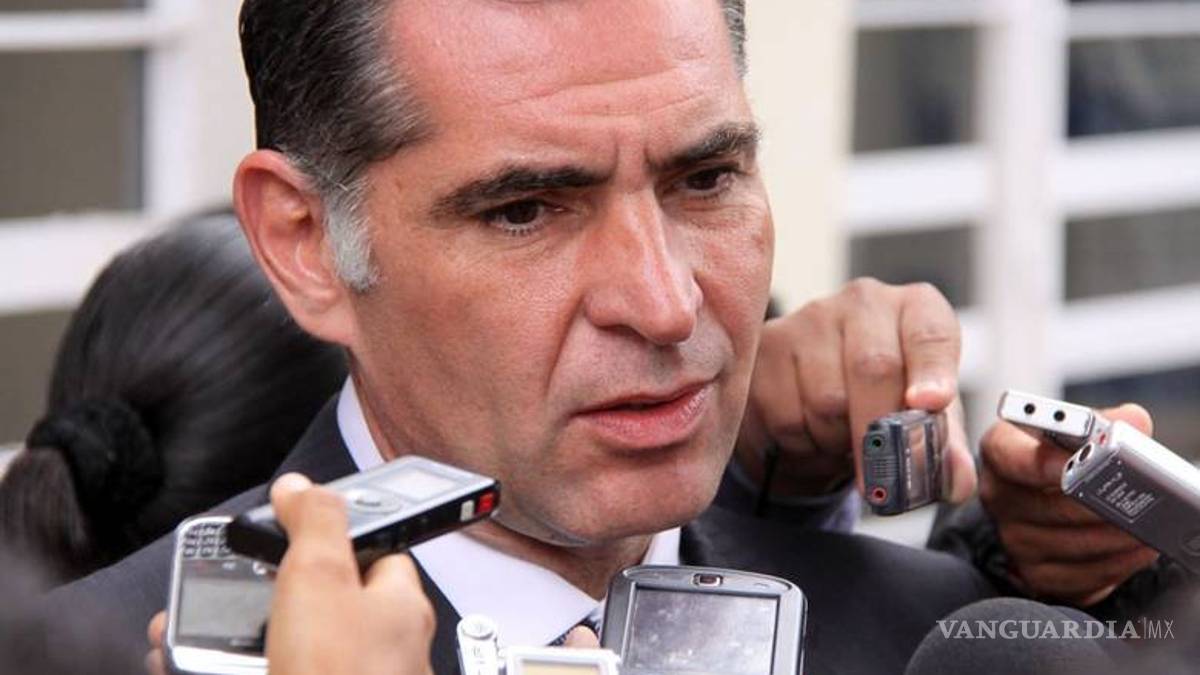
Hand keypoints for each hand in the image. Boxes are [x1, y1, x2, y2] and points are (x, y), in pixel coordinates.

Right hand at [144, 473, 435, 674]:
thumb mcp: (321, 577)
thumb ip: (313, 523)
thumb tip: (302, 486)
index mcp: (396, 607)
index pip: (374, 553)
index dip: (331, 539)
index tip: (287, 532)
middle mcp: (377, 651)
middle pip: (313, 605)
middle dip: (255, 596)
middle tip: (213, 593)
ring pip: (277, 650)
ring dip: (225, 640)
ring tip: (181, 636)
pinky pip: (261, 674)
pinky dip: (222, 670)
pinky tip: (187, 666)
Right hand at [735, 278, 975, 501]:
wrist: (814, 398)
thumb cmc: (879, 400)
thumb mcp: (920, 418)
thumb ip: (942, 446)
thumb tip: (958, 480)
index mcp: (914, 309)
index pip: (930, 333)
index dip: (933, 372)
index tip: (929, 404)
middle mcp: (863, 302)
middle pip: (874, 368)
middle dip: (881, 432)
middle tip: (884, 478)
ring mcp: (808, 319)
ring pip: (826, 399)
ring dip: (837, 440)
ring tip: (842, 438)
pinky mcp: (766, 347)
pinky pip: (787, 415)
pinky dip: (803, 442)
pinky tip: (810, 431)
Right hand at [979, 404, 1159, 605]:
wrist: (1053, 494)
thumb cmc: (1067, 456)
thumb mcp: (1080, 430)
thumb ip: (1107, 423)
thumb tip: (1133, 423)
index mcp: (1001, 451)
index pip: (1012, 457)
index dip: (1043, 463)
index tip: (1073, 464)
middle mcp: (1000, 496)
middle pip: (1048, 507)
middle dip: (1096, 504)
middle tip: (1131, 498)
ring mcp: (1013, 538)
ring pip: (1068, 544)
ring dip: (1112, 537)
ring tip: (1146, 525)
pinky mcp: (1035, 572)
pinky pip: (1079, 576)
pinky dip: (1114, 564)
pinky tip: (1137, 549)